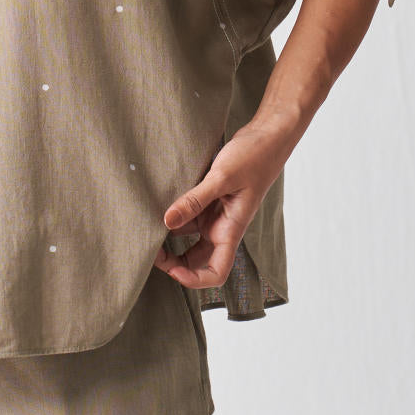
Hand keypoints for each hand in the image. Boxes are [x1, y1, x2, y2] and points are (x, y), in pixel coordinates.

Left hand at [152, 117, 293, 290]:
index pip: (216, 272)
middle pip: (196, 261)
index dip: (193, 279)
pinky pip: (188, 216)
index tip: (171, 269)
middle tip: (148, 247)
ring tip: (146, 225)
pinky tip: (156, 207)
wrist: (268, 135)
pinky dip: (173, 216)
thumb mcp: (221, 177)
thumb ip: (194, 200)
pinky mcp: (210, 200)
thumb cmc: (254, 156)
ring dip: (168, 238)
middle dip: (173, 261)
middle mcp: (222, 228)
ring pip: (188, 239)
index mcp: (231, 230)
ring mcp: (215, 215)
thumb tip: (166, 222)